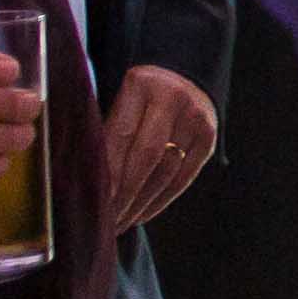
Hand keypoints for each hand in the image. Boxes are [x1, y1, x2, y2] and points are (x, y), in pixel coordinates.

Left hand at [100, 67, 218, 231]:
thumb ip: (107, 133)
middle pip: (146, 156)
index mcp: (140, 85)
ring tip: (123, 222)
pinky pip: (184, 177)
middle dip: (125, 194)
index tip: (96, 202)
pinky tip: (144, 213)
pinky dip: (162, 200)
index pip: (121, 137)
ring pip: (166, 171)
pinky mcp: (209, 136)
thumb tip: (88, 182)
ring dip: (142, 203)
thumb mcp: (120, 102)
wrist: (183, 76)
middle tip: (108, 220)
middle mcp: (171, 99)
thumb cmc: (139, 97)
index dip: (109, 173)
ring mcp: (195, 118)